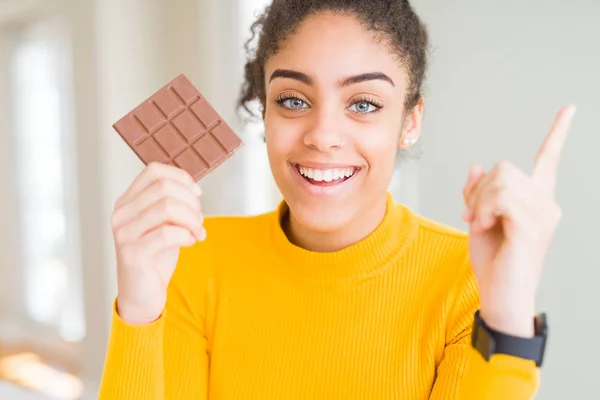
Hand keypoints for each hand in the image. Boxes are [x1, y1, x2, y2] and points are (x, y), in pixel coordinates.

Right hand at [111, 162, 204, 324]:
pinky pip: (167, 233)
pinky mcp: (132, 253)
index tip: (196, 194)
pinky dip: (186, 236)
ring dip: (192, 219)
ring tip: (197, 232)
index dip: (181, 178)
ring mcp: (124, 233)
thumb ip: (172, 204)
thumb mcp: (163, 224)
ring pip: (167, 207)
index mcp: (127, 202)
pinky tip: (190, 243)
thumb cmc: (154, 258)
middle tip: (199, 220)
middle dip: (191, 202)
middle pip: (164, 187)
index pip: (154, 171)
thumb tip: (194, 189)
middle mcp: (121, 214)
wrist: (141, 295)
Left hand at [462, 105, 575, 336]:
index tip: (569, 109)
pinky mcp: (531, 226)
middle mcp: (546, 203)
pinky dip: (483, 209)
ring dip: (479, 201)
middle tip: (473, 215)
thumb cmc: (493, 262)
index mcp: (536, 200)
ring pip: (500, 180)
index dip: (558, 133)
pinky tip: (483, 226)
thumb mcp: (479, 220)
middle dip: (479, 189)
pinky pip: (501, 196)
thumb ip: (478, 194)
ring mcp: (542, 214)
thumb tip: (475, 166)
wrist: (500, 295)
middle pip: (504, 167)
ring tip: (480, 223)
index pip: (548, 160)